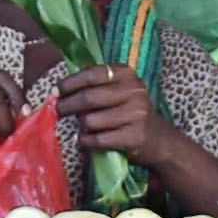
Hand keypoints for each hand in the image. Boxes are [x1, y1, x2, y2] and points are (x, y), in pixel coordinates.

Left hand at [52, 65, 179, 171]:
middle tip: (58, 111)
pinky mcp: (133, 137)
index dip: (70, 83)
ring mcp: (135, 115)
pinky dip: (84, 142)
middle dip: (66, 106)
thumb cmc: (131, 113)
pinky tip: (84, 142)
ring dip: (80, 127)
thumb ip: (95, 85)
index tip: (57, 91)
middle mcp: (133, 91)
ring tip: (83, 129)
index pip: (91, 74)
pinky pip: (97, 140)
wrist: (159, 140)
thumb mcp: (119, 90)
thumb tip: (59, 89)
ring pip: (90, 121)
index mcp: (127, 75)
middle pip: (87, 98)